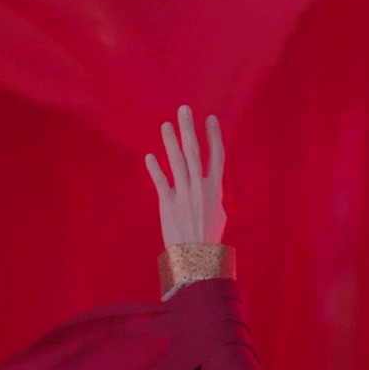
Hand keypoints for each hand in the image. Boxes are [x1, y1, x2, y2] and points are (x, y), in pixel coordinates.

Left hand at [145, 105, 226, 246]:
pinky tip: (149, 156)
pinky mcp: (168, 204)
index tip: (210, 119)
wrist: (197, 259)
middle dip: (189, 129)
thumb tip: (210, 186)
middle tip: (184, 110)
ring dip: (171, 142)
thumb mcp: (218, 214)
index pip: (217, 156)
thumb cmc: (210, 240)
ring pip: (177, 162)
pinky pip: (161, 182)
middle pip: (195, 152)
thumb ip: (212, 196)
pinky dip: (155, 169)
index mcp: (215, 189)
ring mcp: (183, 194)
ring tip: (166, 125)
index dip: (214, 137)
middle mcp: (200, 187)